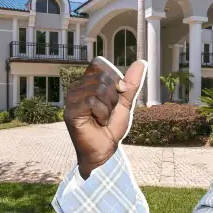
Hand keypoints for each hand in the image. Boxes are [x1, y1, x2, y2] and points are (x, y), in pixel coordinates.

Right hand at [63, 57, 146, 178]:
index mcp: (87, 82)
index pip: (99, 64)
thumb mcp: (125, 102)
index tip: (117, 95)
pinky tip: (98, 123)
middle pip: (102, 77)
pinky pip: (92, 101)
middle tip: (107, 112)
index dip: (113, 78)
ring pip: (98, 89)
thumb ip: (132, 83)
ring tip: (102, 118)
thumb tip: (141, 62)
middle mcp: (77, 87)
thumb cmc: (112, 127)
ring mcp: (72, 99)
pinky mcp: (71, 111)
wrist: (106, 150)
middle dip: (113, 96)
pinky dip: (102, 113)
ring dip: (108, 107)